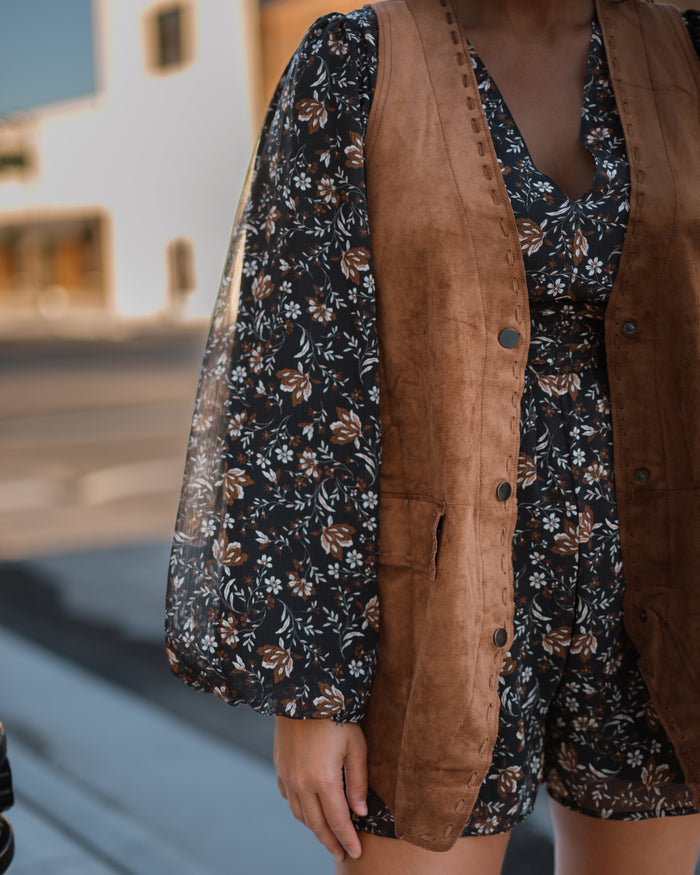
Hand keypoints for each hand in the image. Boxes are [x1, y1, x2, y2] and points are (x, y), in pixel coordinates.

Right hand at [273, 716, 368, 861]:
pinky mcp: (279, 765)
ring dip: (314, 829)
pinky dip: (299, 810)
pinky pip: (288, 797)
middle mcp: (301, 782)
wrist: (303, 690)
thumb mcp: (356, 745)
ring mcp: (287, 775)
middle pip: (316, 824)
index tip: (357, 853)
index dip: (348, 839)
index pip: (338, 821)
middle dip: (330, 842)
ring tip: (327, 836)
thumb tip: (360, 812)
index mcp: (323, 779)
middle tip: (342, 854)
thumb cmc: (336, 715)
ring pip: (299, 814)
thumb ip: (358, 781)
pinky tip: (308, 811)